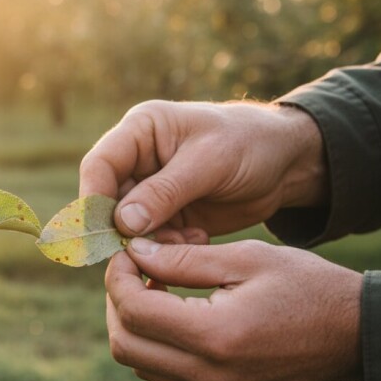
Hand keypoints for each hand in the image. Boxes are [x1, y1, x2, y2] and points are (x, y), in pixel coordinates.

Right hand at [79, 100, 327, 236]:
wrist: (287, 162)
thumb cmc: (250, 143)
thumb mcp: (210, 162)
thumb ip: (165, 191)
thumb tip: (121, 222)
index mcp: (141, 130)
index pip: (100, 165)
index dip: (93, 199)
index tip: (100, 232)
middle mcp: (138, 160)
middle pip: (108, 201)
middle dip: (124, 230)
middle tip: (144, 250)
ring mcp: (151, 190)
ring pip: (129, 226)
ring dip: (151, 242)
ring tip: (188, 239)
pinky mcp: (167, 215)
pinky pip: (153, 239)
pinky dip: (170, 247)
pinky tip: (199, 238)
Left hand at [105, 238, 362, 380]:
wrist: (360, 335)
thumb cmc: (309, 286)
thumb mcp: (247, 258)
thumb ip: (183, 258)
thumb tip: (134, 251)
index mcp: (215, 335)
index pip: (134, 310)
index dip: (118, 276)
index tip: (128, 250)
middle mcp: (209, 372)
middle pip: (125, 345)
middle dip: (117, 302)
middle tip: (134, 268)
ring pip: (140, 363)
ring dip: (132, 324)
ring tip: (154, 285)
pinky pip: (164, 373)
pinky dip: (153, 342)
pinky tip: (173, 309)